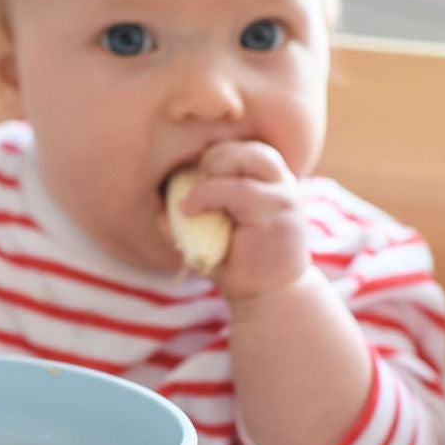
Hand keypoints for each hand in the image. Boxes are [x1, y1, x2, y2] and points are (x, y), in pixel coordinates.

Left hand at [170, 140, 310, 302]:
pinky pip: (235, 189)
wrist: (270, 297)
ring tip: (193, 199)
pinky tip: (189, 208)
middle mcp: (283, 183)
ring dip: (208, 172)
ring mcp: (283, 195)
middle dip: (213, 158)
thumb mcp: (215, 231)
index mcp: (272, 183)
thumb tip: (161, 202)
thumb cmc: (240, 264)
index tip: (196, 179)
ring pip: (240, 159)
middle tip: (194, 185)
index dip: (216, 156)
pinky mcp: (276, 212)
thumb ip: (198, 210)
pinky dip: (205, 194)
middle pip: (246, 146)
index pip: (245, 148)